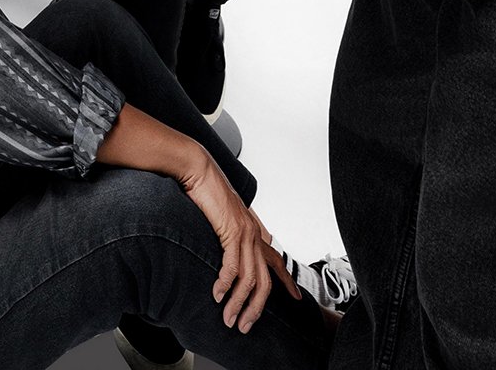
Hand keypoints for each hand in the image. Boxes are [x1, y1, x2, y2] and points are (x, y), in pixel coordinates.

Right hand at [178, 152, 300, 333]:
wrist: (199, 171)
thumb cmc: (208, 192)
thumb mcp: (224, 217)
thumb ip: (231, 234)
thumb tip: (229, 248)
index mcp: (254, 231)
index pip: (277, 261)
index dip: (288, 283)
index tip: (296, 299)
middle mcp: (254, 234)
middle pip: (265, 281)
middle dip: (256, 308)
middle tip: (245, 326)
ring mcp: (245, 233)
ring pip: (249, 279)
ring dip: (238, 303)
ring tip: (228, 318)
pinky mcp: (231, 231)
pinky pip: (232, 266)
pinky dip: (226, 284)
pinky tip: (218, 294)